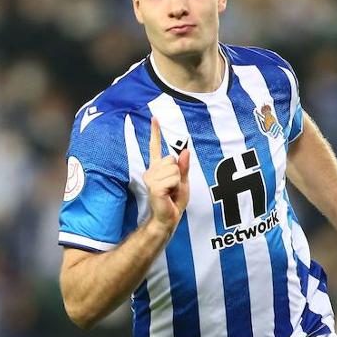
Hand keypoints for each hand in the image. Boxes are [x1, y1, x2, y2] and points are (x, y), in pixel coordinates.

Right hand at [143, 117, 189, 233]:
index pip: (155, 147)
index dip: (155, 132)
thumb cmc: (174, 201)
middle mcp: (151, 171)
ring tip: (171, 192)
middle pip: (171, 159)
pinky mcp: (154, 187)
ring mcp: (151, 179)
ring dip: (177, 181)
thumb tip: (185, 150)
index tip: (154, 118)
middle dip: (178, 172)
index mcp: (157, 168)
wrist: (168, 218)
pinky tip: (169, 195)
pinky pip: (173, 178)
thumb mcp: (183, 181)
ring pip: (173, 169)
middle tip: (173, 187)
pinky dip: (176, 186)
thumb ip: (184, 167)